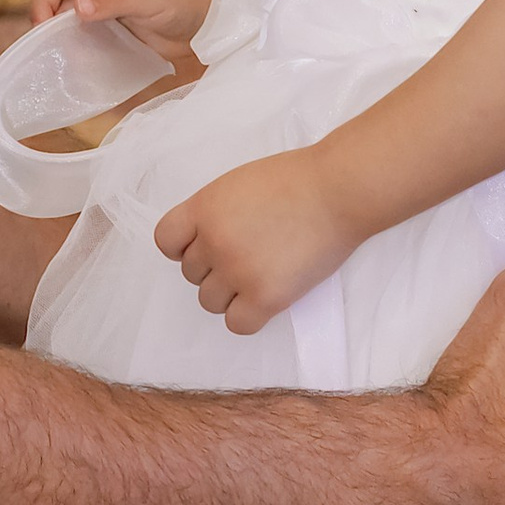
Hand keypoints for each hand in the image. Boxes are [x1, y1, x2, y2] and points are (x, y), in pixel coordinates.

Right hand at [27, 0, 223, 69]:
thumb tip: (78, 8)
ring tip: (57, 60)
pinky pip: (86, 40)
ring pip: (68, 22)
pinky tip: (77, 65)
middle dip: (46, 22)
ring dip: (60, 39)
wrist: (213, 17)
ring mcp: (106, 11)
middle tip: (46, 49)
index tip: (44, 28)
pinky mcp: (114, 33)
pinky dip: (77, 51)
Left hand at [155, 149, 357, 333]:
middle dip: (215, 268)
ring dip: (230, 294)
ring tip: (261, 274)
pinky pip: (237, 324)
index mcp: (205, 208)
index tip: (206, 246)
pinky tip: (266, 298)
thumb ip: (215, 212)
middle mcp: (214, 241)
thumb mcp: (239, 184)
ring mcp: (238, 271)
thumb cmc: (297, 180)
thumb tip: (205, 242)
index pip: (166, 241)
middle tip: (251, 254)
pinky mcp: (266, 297)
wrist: (339, 191)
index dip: (183, 247)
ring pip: (209, 302)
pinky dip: (247, 316)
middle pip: (191, 274)